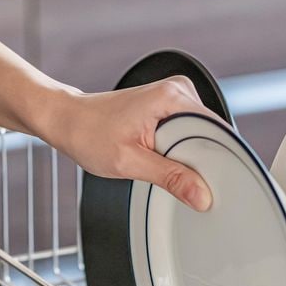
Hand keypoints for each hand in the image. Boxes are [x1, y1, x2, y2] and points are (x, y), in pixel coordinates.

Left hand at [43, 76, 217, 210]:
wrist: (67, 120)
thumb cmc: (89, 134)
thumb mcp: (130, 163)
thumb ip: (170, 178)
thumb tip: (201, 195)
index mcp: (172, 97)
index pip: (217, 130)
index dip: (219, 161)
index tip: (212, 186)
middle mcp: (178, 91)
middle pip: (211, 134)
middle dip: (200, 161)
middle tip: (175, 178)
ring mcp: (174, 98)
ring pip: (201, 137)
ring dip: (188, 157)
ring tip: (160, 163)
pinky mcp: (169, 108)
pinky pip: (189, 134)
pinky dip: (180, 152)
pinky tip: (162, 159)